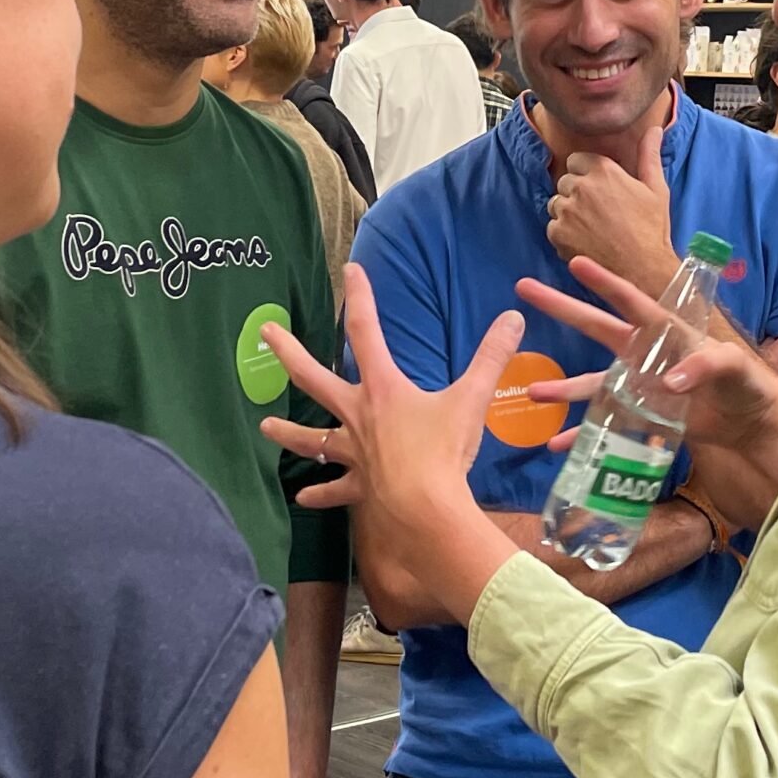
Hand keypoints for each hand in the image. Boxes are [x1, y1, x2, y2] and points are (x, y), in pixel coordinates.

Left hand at [259, 265, 525, 626]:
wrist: (426, 507)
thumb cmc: (445, 451)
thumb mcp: (471, 399)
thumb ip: (491, 357)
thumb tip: (513, 316)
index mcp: (383, 389)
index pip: (366, 331)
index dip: (360, 298)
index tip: (350, 271)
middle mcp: (358, 416)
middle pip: (313, 378)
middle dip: (288, 353)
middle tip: (265, 333)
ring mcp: (353, 452)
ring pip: (312, 439)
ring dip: (288, 432)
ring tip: (265, 425)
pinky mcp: (358, 486)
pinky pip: (334, 490)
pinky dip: (319, 493)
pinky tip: (302, 496)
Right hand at [516, 257, 777, 476]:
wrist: (753, 423)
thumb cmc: (749, 385)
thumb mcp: (736, 367)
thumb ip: (707, 364)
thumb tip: (668, 381)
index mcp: (668, 333)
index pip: (632, 302)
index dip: (604, 282)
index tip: (577, 263)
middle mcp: (645, 354)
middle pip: (597, 327)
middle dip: (562, 308)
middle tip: (524, 288)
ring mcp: (639, 385)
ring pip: (592, 382)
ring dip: (563, 387)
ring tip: (532, 391)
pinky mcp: (642, 415)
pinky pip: (606, 424)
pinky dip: (583, 435)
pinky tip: (559, 444)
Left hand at [546, 125, 675, 296]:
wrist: (642, 270)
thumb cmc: (652, 230)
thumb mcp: (656, 189)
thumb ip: (649, 155)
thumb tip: (654, 130)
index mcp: (604, 171)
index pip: (577, 160)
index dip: (587, 174)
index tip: (599, 189)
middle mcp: (581, 186)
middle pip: (565, 181)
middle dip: (577, 193)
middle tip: (598, 212)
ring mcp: (567, 210)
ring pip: (557, 204)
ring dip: (568, 213)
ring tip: (592, 228)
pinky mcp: (558, 233)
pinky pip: (553, 227)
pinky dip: (564, 235)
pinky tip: (585, 242)